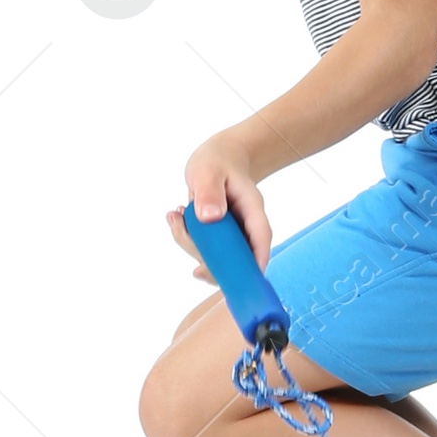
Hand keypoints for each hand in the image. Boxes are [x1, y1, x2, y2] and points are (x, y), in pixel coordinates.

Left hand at [164, 131, 272, 280]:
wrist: (219, 157)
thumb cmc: (218, 161)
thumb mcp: (209, 171)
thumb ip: (209, 191)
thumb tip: (210, 217)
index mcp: (252, 209)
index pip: (260, 238)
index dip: (255, 261)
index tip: (242, 279)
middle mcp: (245, 226)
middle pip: (236, 256)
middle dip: (204, 254)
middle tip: (180, 230)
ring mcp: (232, 234)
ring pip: (215, 256)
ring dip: (189, 243)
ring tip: (175, 217)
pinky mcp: (219, 237)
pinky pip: (204, 248)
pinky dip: (186, 237)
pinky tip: (177, 217)